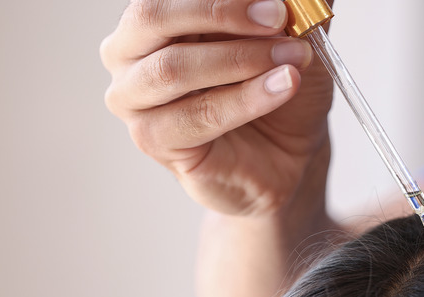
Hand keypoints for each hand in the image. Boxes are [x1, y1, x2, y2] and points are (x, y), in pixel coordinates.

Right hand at [100, 0, 333, 216]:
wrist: (288, 155)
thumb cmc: (276, 91)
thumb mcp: (291, 37)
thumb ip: (287, 7)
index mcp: (154, 18)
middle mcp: (130, 52)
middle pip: (153, 16)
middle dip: (222, 12)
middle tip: (279, 16)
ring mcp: (133, 98)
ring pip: (173, 69)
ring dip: (241, 59)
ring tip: (294, 58)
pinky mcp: (154, 140)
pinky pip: (197, 115)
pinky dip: (246, 99)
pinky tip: (285, 85)